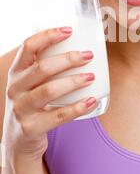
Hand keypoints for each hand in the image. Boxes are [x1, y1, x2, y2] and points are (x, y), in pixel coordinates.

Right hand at [2, 27, 96, 161]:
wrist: (18, 142)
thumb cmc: (33, 106)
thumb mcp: (31, 85)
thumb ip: (47, 69)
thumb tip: (81, 47)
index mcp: (16, 72)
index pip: (28, 47)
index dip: (48, 36)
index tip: (69, 31)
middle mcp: (15, 88)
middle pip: (42, 68)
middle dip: (68, 59)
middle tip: (88, 56)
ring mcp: (21, 109)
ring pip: (49, 91)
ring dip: (73, 82)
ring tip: (91, 77)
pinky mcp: (31, 128)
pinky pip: (57, 116)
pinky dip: (77, 108)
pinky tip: (91, 101)